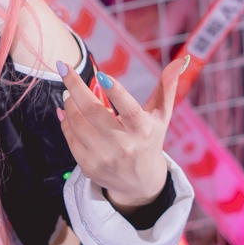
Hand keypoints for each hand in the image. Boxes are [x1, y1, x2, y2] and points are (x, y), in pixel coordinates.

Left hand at [56, 55, 188, 208]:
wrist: (139, 183)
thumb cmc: (149, 140)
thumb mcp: (161, 116)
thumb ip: (167, 87)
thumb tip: (179, 60)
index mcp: (142, 130)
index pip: (129, 109)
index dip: (115, 91)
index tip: (101, 75)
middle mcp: (123, 146)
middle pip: (92, 111)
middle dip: (74, 86)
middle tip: (65, 68)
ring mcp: (103, 157)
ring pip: (76, 122)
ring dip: (69, 102)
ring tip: (70, 93)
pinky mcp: (88, 166)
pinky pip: (69, 137)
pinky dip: (66, 120)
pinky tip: (68, 111)